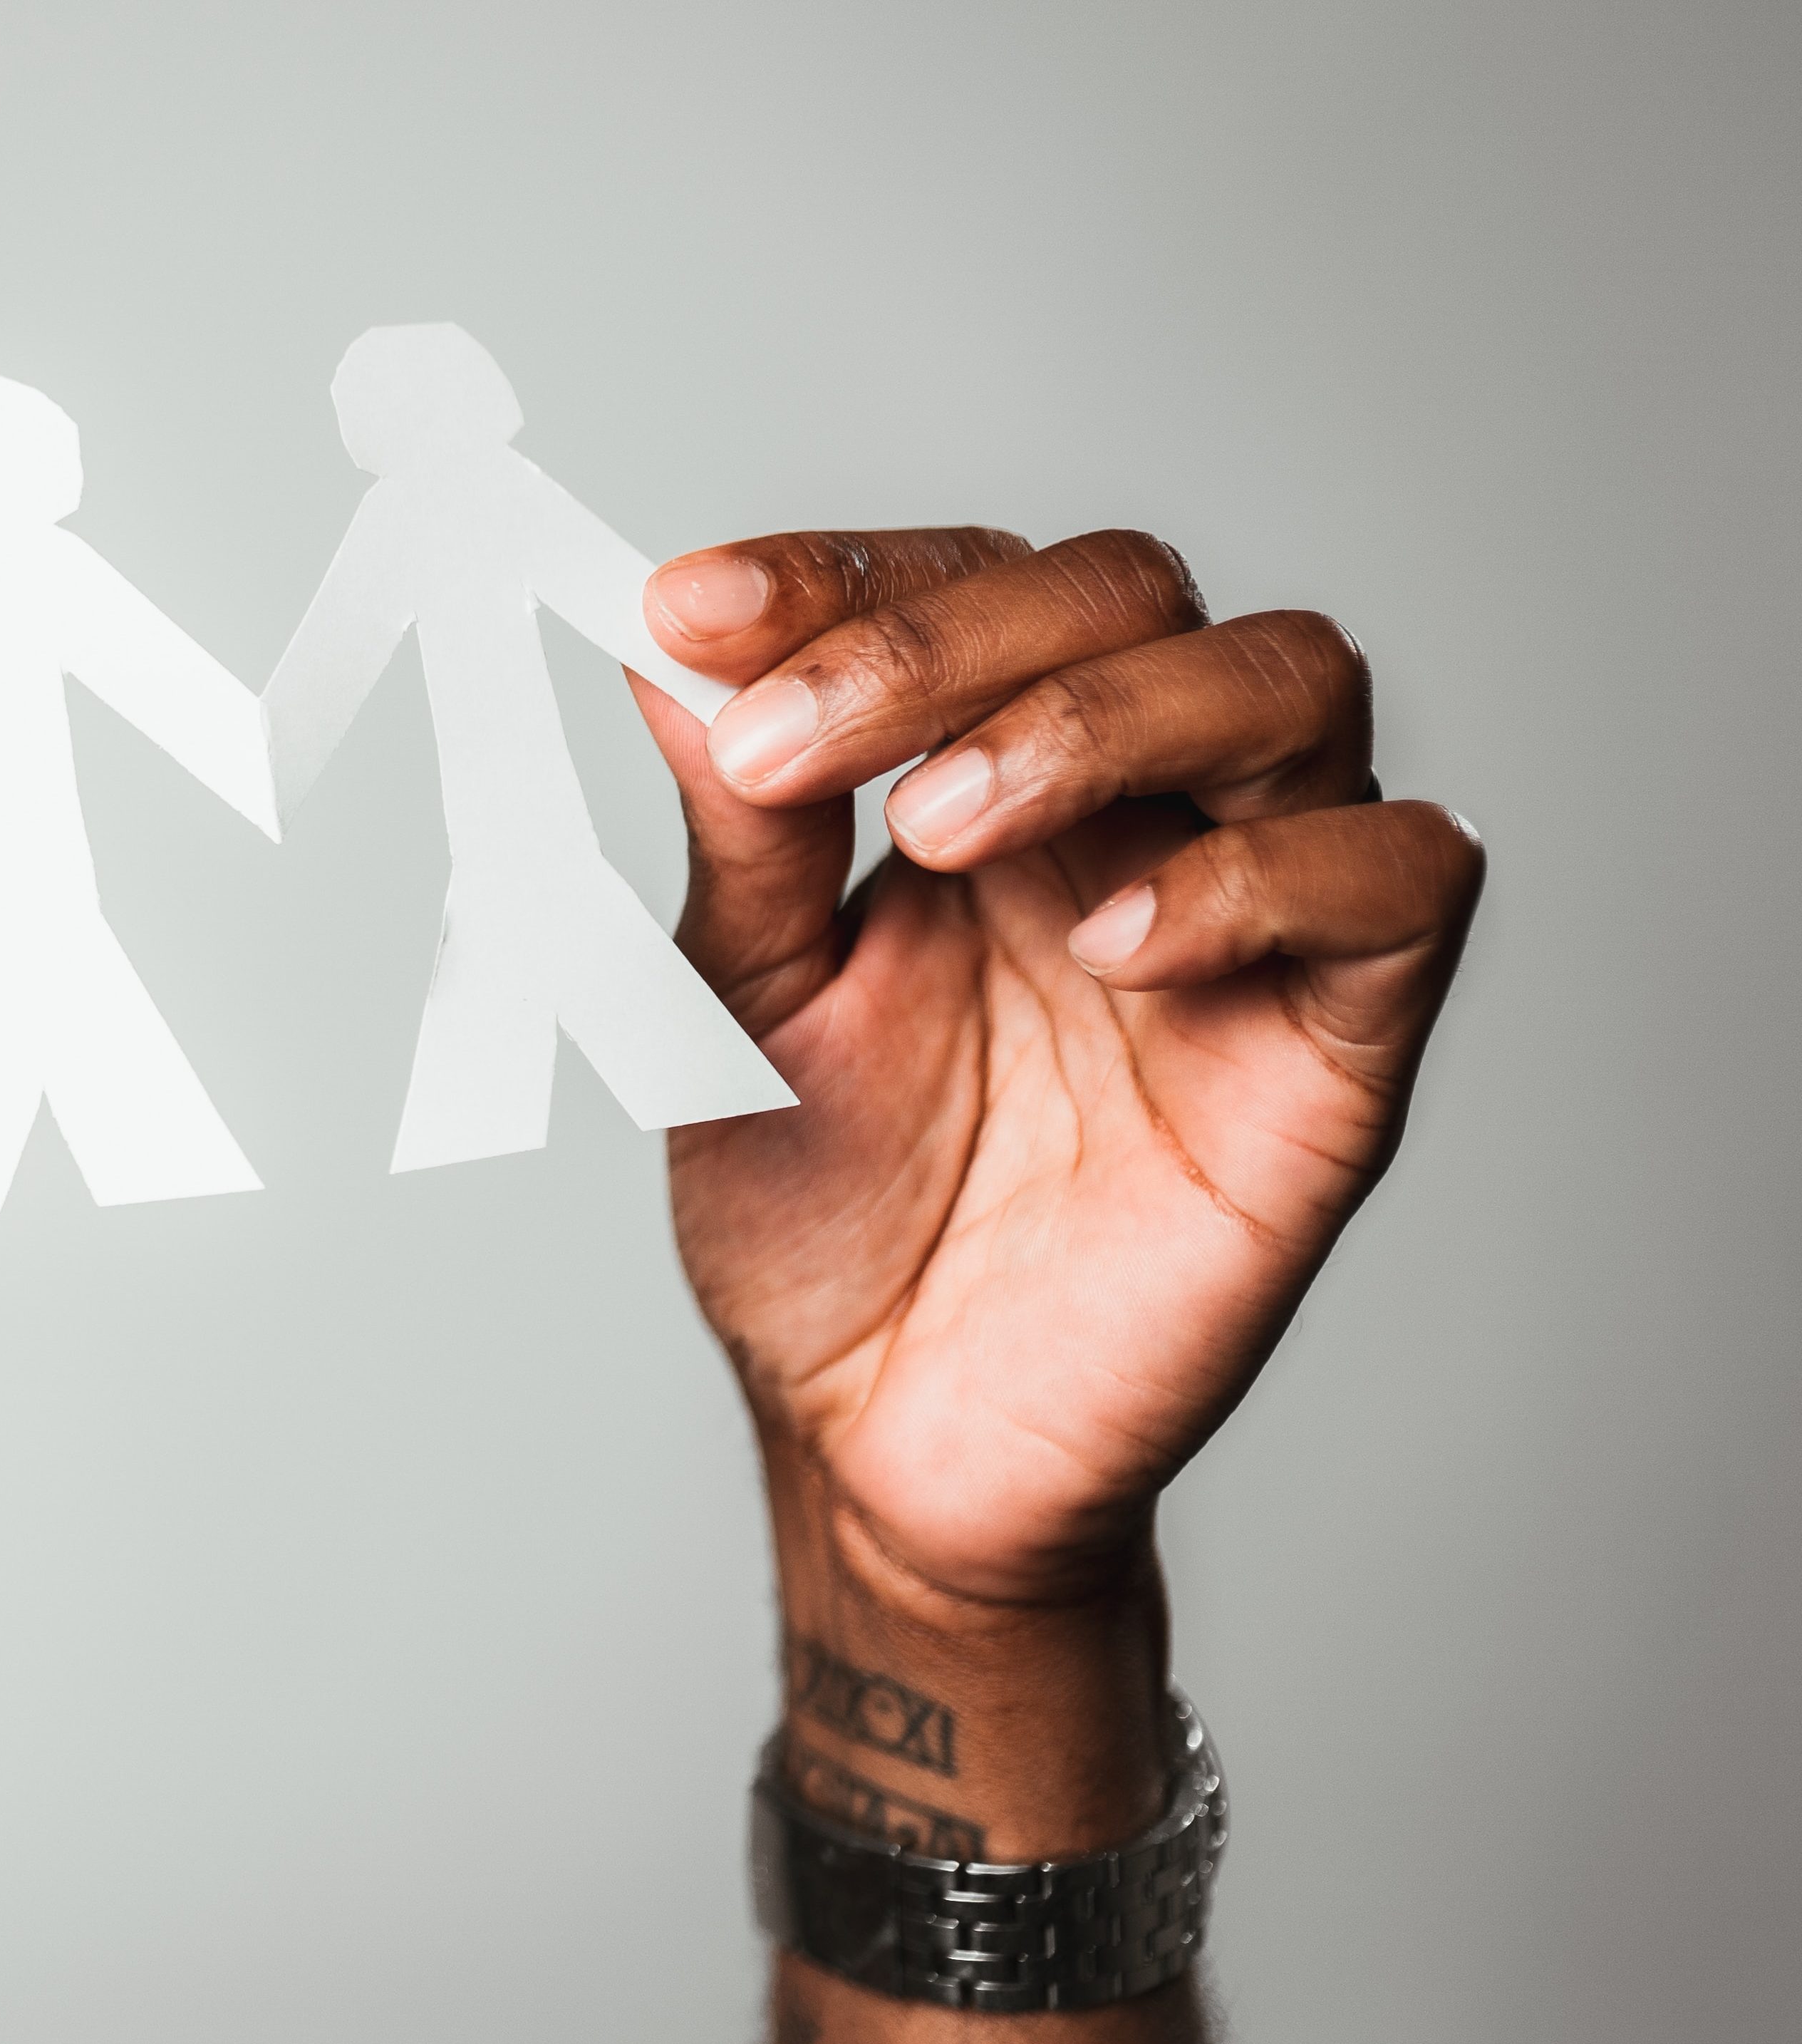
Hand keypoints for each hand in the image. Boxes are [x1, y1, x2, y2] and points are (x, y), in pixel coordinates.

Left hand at [633, 530, 1480, 1631]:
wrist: (877, 1437)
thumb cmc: (821, 1219)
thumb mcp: (738, 1006)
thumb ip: (737, 833)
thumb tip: (673, 657)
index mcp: (985, 777)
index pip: (963, 589)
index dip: (838, 575)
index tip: (691, 607)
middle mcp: (1136, 812)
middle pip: (1131, 594)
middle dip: (950, 639)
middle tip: (792, 742)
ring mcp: (1253, 917)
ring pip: (1291, 683)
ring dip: (1104, 720)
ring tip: (947, 832)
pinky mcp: (1338, 1045)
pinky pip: (1401, 882)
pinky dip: (1266, 878)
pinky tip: (1118, 945)